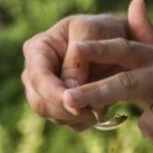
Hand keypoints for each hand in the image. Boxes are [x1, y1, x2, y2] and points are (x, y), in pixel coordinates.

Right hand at [21, 0, 152, 130]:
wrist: (116, 42)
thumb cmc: (101, 30)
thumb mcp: (90, 32)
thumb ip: (77, 59)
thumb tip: (68, 89)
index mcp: (37, 49)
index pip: (38, 78)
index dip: (54, 93)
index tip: (74, 103)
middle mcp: (36, 73)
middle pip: (40, 103)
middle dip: (66, 109)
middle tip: (93, 110)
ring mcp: (46, 92)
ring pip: (53, 116)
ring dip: (77, 117)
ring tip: (101, 107)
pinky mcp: (60, 105)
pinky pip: (67, 122)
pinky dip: (84, 121)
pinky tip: (98, 110)